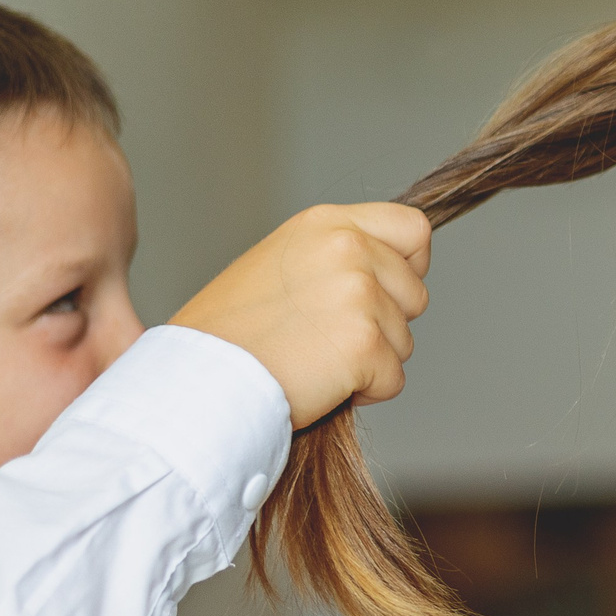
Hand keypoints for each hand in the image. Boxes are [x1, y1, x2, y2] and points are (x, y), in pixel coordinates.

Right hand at [172, 204, 431, 428]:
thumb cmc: (231, 332)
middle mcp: (348, 249)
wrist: (201, 377)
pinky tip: (320, 383)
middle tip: (330, 339)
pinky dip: (365, 392)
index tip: (387, 291)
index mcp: (327, 224)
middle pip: (415, 293)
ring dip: (371, 361)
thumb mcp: (280, 263)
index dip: (410, 266)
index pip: (413, 228)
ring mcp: (359, 294)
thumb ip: (334, 258)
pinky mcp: (365, 343)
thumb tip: (383, 271)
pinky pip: (393, 379)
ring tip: (315, 360)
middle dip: (386, 325)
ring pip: (404, 340)